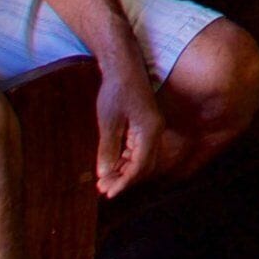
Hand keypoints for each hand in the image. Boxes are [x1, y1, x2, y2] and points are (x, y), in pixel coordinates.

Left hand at [92, 59, 168, 195]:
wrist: (123, 64)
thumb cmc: (116, 90)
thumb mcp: (108, 122)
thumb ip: (108, 150)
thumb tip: (105, 174)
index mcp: (149, 132)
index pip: (139, 167)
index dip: (123, 183)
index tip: (107, 194)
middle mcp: (155, 132)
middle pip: (143, 166)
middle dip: (124, 180)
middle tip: (103, 189)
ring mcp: (151, 127)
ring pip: (141, 158)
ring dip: (124, 170)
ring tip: (104, 179)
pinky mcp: (144, 123)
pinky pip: (137, 148)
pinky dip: (125, 159)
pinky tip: (112, 163)